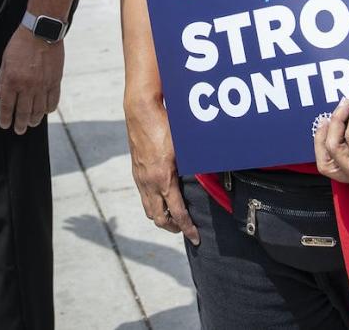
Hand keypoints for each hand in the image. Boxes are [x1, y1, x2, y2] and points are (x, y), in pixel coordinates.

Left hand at [0, 26, 64, 133]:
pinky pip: (52, 101)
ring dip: (34, 120)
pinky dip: (49, 109)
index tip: (5, 125)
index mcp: (12, 80)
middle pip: (23, 112)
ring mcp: (42, 85)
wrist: (41, 31)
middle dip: (20, 124)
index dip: (5, 118)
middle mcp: (27, 86)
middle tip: (19, 130)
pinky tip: (45, 112)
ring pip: (39, 111)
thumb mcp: (5, 60)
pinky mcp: (55, 81)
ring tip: (31, 123)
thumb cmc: (20, 43)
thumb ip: (2, 80)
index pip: (7, 106)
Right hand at [124, 95, 198, 243]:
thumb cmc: (165, 125)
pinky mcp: (136, 170)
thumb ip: (195, 165)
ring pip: (148, 209)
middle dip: (173, 227)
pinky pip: (143, 196)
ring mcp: (140, 177)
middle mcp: (148, 182)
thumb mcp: (185, 147)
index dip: (188, 228)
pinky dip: (154, 203)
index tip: (196, 237)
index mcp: (163, 178)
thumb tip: (213, 175)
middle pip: (159, 218)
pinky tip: (162, 197)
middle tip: (186, 228)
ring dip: (161, 217)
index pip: (177, 213)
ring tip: (174, 217)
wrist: (141, 110)